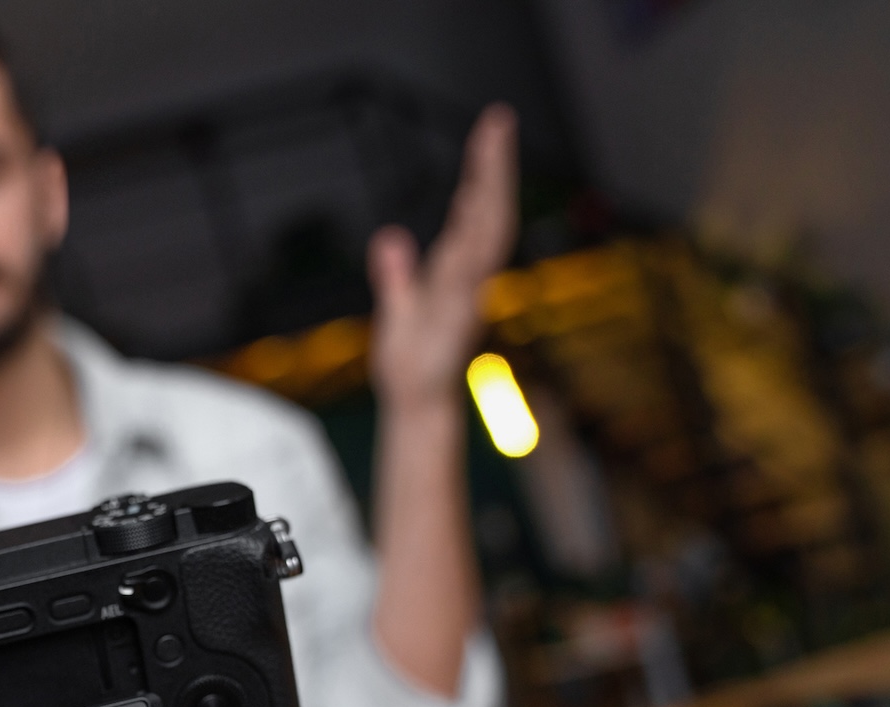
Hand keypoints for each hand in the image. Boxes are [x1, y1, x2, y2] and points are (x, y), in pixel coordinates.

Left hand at [367, 105, 518, 417]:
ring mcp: (469, 293)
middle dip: (494, 165)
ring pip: (486, 230)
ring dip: (489, 187)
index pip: (475, 210)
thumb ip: (397, 274)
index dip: (484, 171)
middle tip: (498, 119)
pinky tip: (472, 204)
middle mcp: (470, 276)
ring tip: (492, 145)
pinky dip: (473, 238)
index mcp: (458, 269)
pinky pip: (468, 270)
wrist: (414, 404)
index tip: (490, 130)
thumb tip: (390, 239)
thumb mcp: (398, 308)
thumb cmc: (412, 364)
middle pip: (488, 209)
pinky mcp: (459, 314)